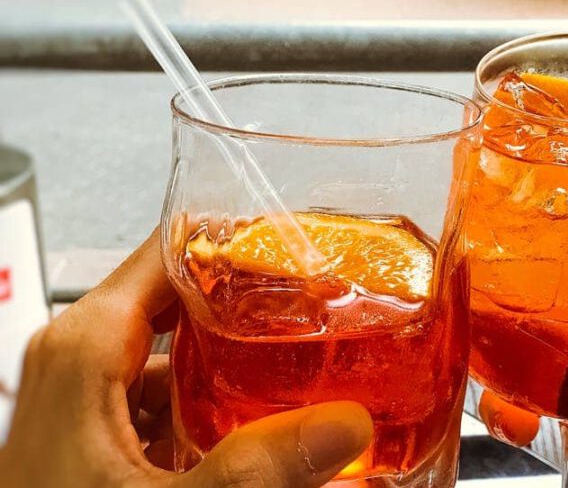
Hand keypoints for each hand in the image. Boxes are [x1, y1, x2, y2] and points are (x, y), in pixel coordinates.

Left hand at [0, 229, 373, 487]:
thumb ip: (259, 467)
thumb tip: (345, 425)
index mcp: (85, 347)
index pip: (171, 251)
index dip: (238, 243)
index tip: (298, 251)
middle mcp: (80, 355)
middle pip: (181, 293)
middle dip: (251, 300)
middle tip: (314, 307)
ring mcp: (85, 389)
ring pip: (173, 341)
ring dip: (234, 350)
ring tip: (296, 358)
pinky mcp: (95, 425)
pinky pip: (162, 384)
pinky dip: (209, 391)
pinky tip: (251, 419)